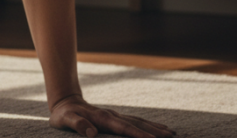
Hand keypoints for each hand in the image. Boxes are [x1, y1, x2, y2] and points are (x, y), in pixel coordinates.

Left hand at [50, 95, 174, 137]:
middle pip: (137, 123)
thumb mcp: (64, 119)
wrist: (64, 102)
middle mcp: (112, 115)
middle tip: (173, 137)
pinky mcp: (116, 117)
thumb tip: (91, 132)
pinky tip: (158, 128)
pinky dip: (148, 124)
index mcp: (102, 118)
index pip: (124, 128)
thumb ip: (76, 124)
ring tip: (172, 133)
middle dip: (154, 131)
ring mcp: (115, 115)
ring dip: (155, 127)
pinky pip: (135, 121)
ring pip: (139, 121)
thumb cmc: (64, 115)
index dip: (139, 134)